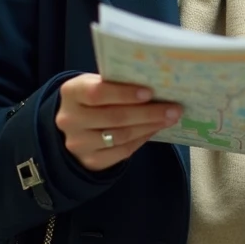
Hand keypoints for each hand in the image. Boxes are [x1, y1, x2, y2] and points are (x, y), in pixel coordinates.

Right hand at [54, 74, 181, 171]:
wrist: (73, 126)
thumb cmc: (92, 98)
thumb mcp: (95, 83)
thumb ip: (116, 83)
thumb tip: (156, 84)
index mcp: (72, 93)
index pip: (97, 93)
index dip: (124, 93)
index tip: (150, 92)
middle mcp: (71, 119)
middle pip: (114, 117)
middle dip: (148, 113)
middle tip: (173, 108)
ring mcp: (79, 143)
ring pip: (121, 136)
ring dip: (149, 126)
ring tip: (170, 118)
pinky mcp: (90, 160)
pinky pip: (122, 151)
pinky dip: (142, 139)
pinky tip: (155, 129)